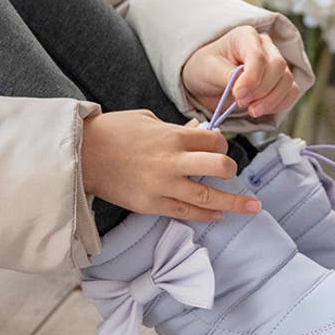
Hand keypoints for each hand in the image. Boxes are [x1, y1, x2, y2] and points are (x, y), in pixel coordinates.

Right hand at [81, 110, 261, 222]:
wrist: (82, 155)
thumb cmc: (112, 132)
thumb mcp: (147, 120)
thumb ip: (176, 129)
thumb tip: (198, 132)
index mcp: (172, 136)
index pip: (214, 142)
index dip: (220, 145)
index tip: (217, 148)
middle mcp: (173, 162)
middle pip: (219, 167)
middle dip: (230, 170)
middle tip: (230, 173)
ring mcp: (163, 186)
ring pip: (208, 197)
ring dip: (234, 203)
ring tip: (253, 207)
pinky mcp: (151, 204)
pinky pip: (186, 213)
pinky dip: (205, 215)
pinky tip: (218, 215)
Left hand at [181, 25, 300, 118]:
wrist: (206, 82)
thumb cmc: (205, 69)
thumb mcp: (208, 70)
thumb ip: (227, 77)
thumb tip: (243, 88)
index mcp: (245, 36)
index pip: (258, 56)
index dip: (252, 78)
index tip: (238, 94)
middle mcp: (265, 46)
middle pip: (278, 66)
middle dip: (261, 90)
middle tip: (241, 103)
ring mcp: (275, 62)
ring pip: (287, 80)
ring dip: (271, 100)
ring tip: (251, 110)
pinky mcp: (280, 80)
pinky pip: (291, 91)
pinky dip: (280, 104)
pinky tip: (262, 109)